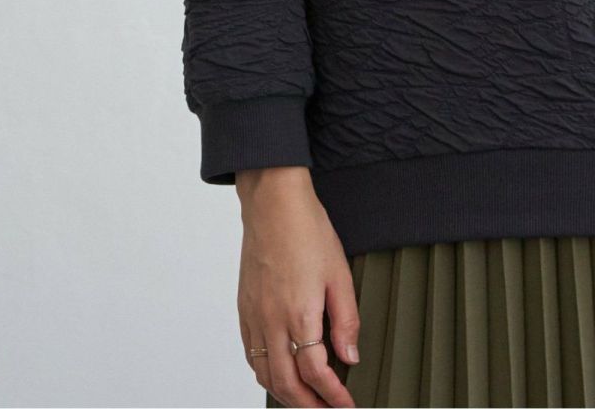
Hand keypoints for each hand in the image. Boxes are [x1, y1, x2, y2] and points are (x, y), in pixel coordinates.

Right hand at [235, 166, 359, 407]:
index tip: (346, 405)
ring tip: (306, 401)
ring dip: (286, 396)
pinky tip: (278, 375)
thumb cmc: (307, 231)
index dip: (332, 396)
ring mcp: (253, 317)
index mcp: (299, 313)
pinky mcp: (243, 309)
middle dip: (308, 406)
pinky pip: (251, 356)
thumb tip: (351, 357)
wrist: (272, 205)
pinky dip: (265, 375)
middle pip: (286, 384)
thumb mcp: (339, 273)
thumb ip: (346, 319)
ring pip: (264, 375)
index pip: (315, 373)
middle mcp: (271, 321)